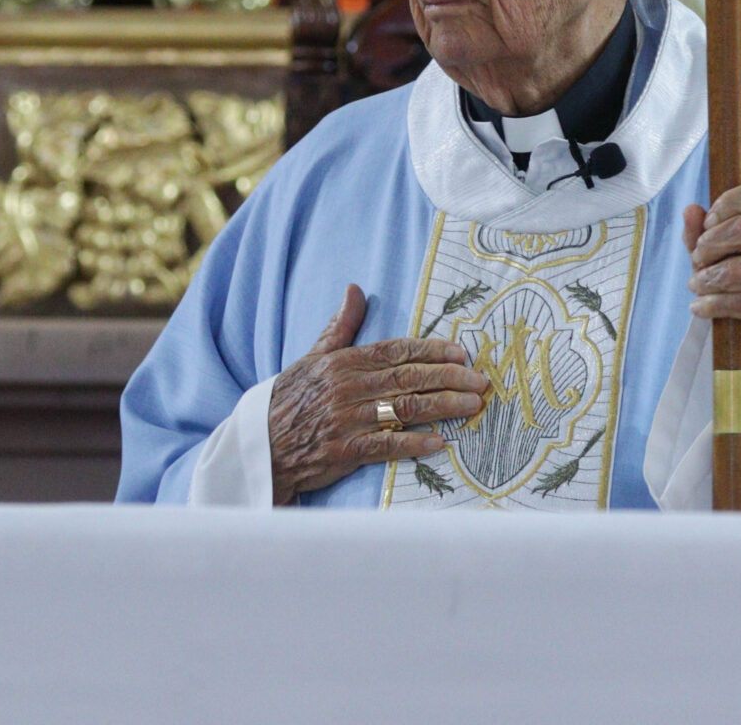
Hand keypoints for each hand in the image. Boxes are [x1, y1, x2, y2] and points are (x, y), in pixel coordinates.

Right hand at [266, 284, 490, 504]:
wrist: (261, 444)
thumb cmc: (291, 399)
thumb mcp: (313, 357)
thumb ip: (340, 326)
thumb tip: (355, 289)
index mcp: (343, 362)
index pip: (395, 351)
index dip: (431, 350)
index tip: (461, 352)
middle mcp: (348, 388)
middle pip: (408, 378)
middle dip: (449, 377)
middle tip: (480, 380)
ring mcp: (347, 420)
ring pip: (404, 408)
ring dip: (442, 406)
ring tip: (472, 405)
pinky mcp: (345, 451)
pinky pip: (386, 445)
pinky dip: (413, 442)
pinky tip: (439, 441)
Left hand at [681, 181, 740, 362]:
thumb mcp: (718, 257)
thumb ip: (702, 234)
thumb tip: (690, 210)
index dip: (726, 204)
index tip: (707, 226)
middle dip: (709, 246)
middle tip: (698, 262)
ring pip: (738, 270)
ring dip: (706, 280)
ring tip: (696, 287)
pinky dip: (712, 305)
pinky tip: (700, 308)